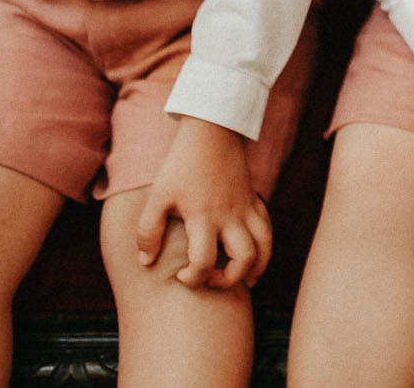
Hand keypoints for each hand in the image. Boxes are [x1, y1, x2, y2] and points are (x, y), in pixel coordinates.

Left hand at [134, 116, 271, 289]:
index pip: (204, 260)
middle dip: (229, 279)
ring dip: (256, 268)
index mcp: (203, 216)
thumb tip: (146, 262)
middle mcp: (230, 216)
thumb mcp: (158, 196)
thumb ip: (148, 230)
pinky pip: (267, 229)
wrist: (212, 132)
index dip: (193, 277)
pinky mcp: (254, 200)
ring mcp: (246, 208)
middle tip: (210, 278)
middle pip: (244, 259)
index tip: (181, 274)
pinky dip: (264, 247)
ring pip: (265, 247)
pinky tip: (254, 257)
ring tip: (243, 279)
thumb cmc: (182, 164)